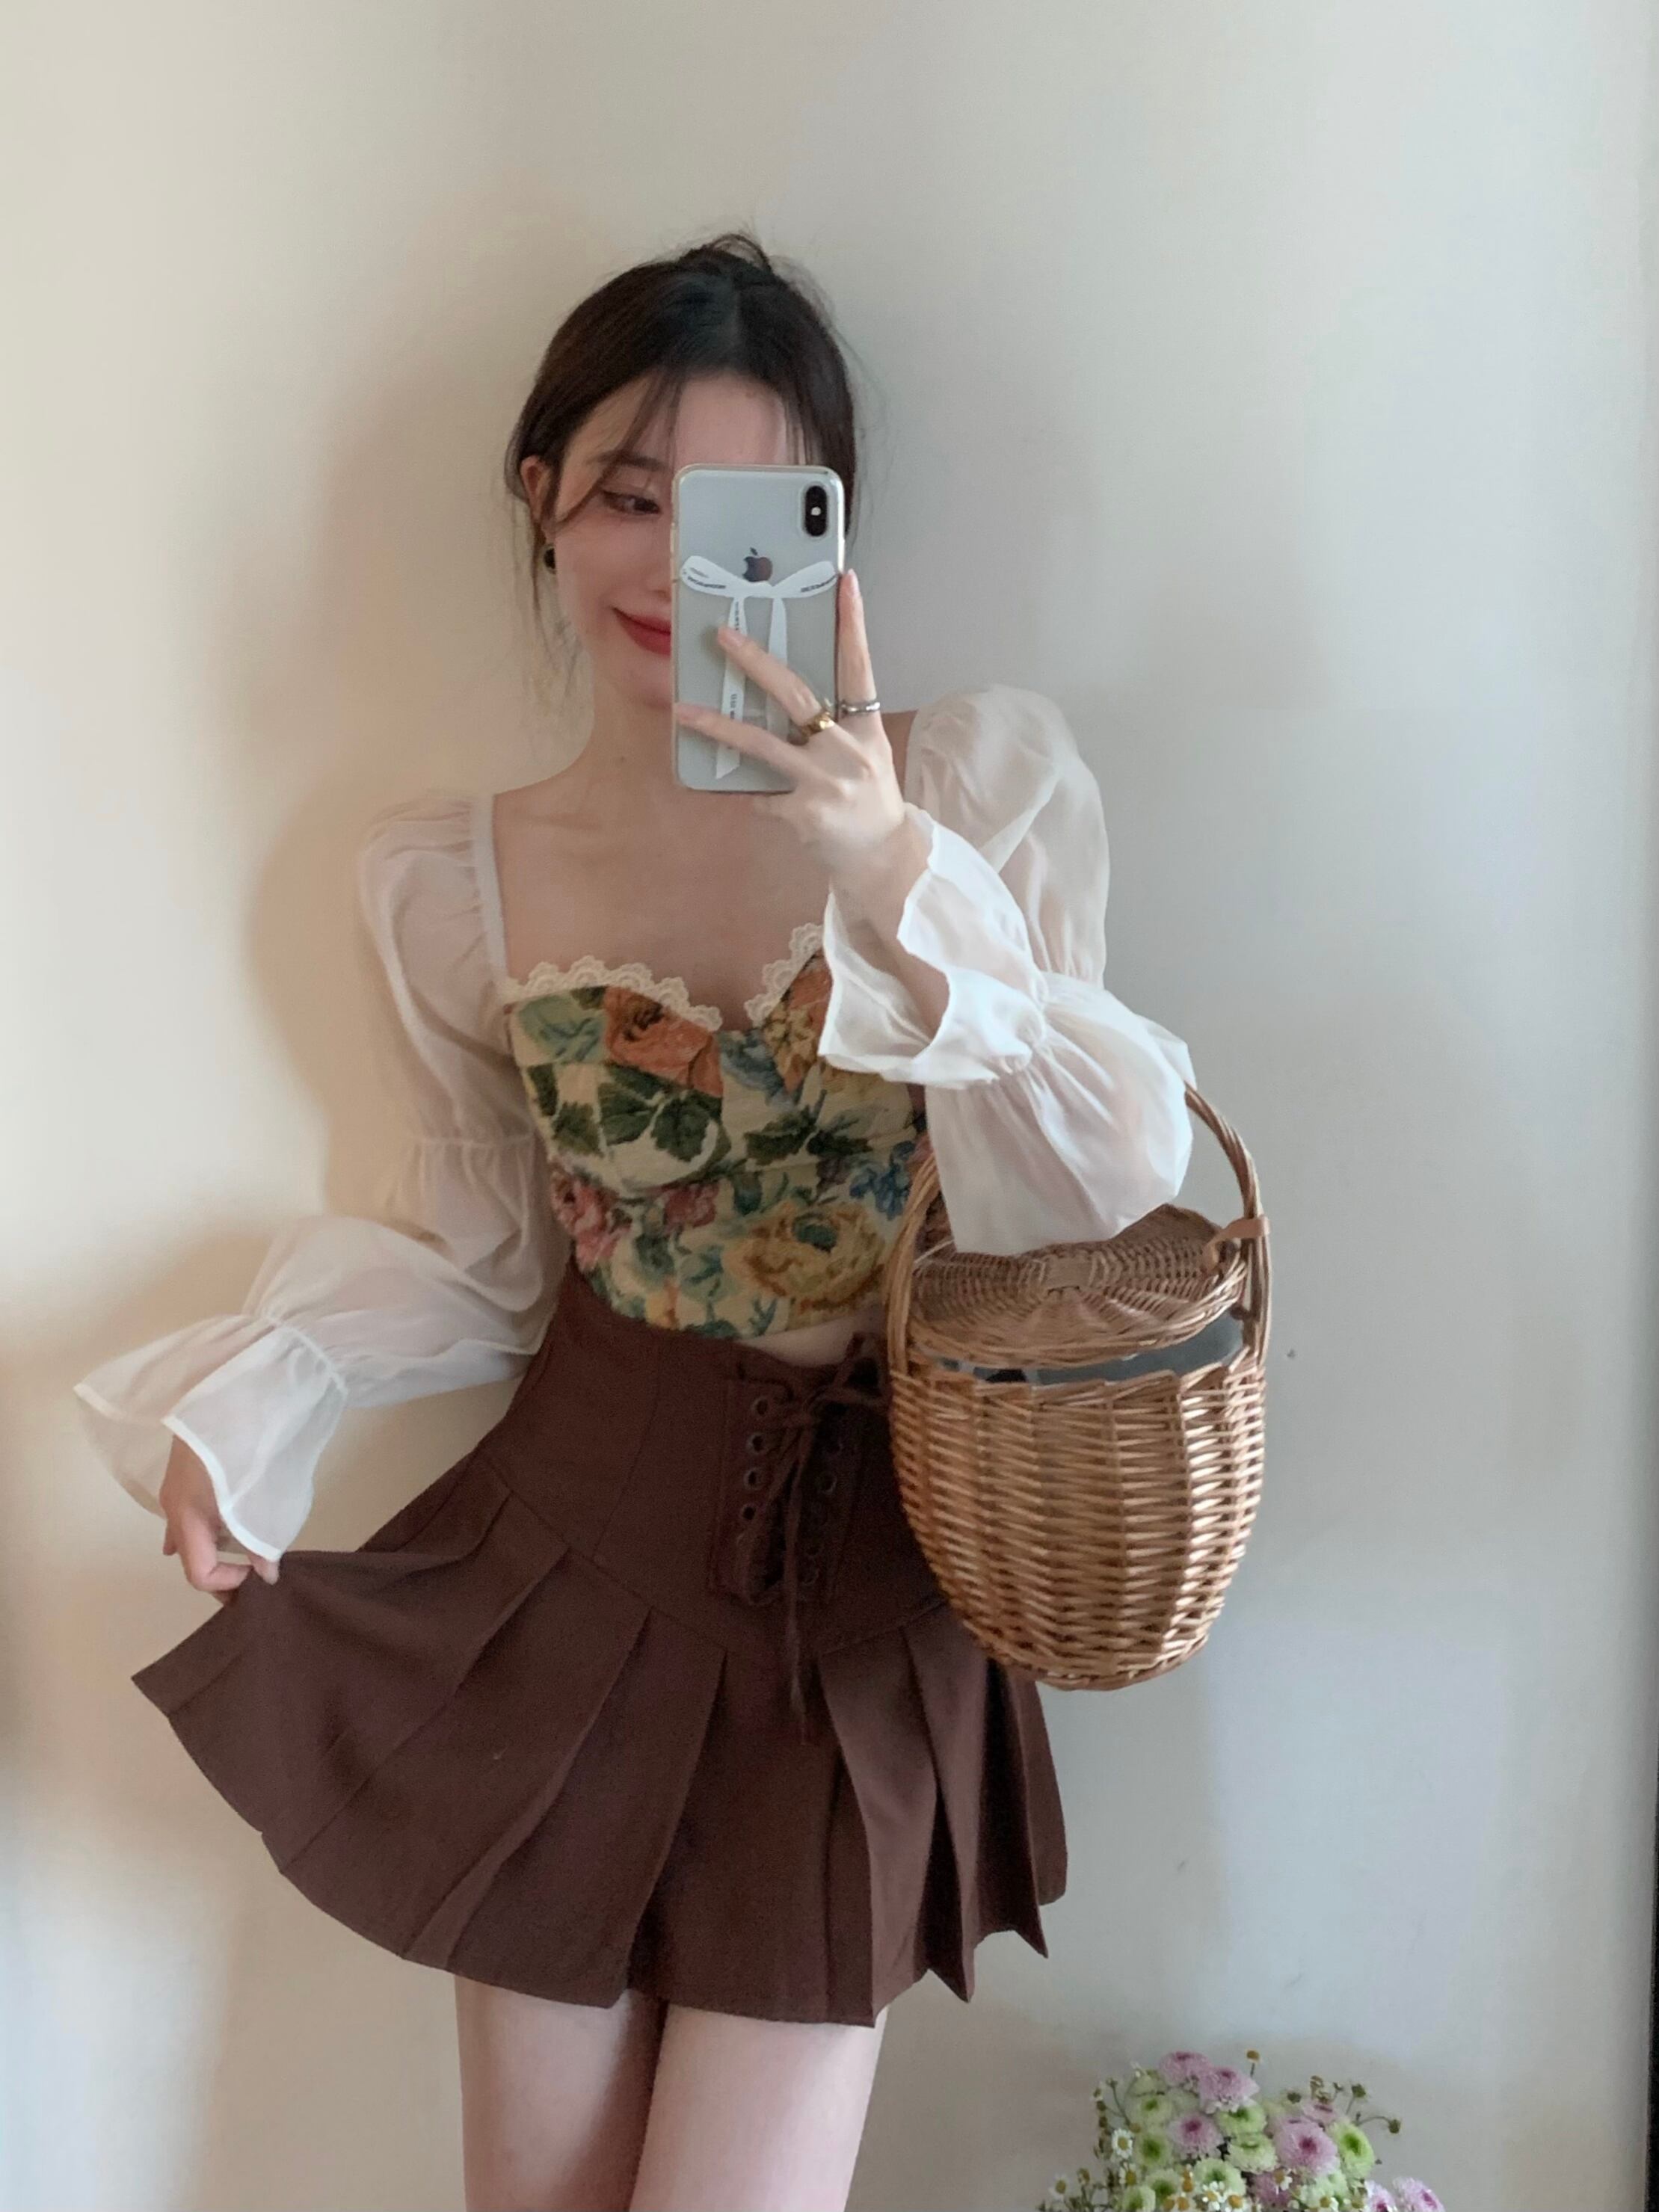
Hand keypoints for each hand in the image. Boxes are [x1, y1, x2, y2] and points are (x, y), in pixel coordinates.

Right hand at [159, 1433, 280, 1602]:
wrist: (234, 1388)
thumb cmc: (245, 1444)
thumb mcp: (260, 1496)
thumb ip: (262, 1539)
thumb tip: (268, 1574)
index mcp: (187, 1517)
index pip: (199, 1574)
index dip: (229, 1583)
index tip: (259, 1573)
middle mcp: (173, 1508)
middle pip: (192, 1558)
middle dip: (220, 1575)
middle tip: (251, 1582)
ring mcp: (176, 1488)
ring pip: (190, 1536)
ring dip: (213, 1551)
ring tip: (242, 1559)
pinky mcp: (186, 1471)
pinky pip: (190, 1514)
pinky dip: (205, 1531)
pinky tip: (215, 1533)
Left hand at [672, 569, 911, 886]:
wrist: (881, 859)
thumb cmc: (868, 801)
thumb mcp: (865, 756)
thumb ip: (834, 727)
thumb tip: (783, 695)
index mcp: (867, 729)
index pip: (860, 668)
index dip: (853, 624)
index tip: (844, 583)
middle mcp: (848, 750)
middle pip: (798, 695)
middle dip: (757, 662)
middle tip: (724, 635)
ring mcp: (825, 782)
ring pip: (762, 745)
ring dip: (719, 726)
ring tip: (684, 711)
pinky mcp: (804, 811)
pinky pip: (760, 794)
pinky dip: (747, 792)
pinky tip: (737, 791)